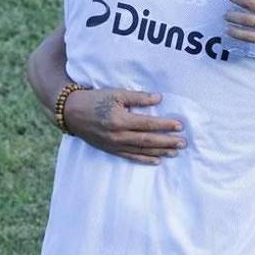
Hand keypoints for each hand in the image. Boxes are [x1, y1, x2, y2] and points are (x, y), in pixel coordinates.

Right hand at [64, 89, 184, 164]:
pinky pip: (130, 156)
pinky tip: (157, 160)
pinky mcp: (111, 150)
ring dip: (160, 151)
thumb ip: (138, 97)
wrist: (71, 113)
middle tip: (184, 143)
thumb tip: (158, 99)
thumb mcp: (116, 93)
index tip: (180, 126)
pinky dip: (145, 159)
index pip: (148, 124)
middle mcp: (118, 135)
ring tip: (175, 152)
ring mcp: (114, 145)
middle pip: (147, 140)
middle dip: (167, 142)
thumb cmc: (95, 99)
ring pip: (141, 150)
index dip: (165, 125)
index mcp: (120, 120)